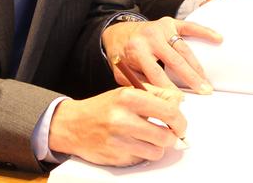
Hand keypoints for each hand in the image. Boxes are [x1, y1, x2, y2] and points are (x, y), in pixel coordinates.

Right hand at [48, 84, 185, 165]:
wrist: (73, 125)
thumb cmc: (102, 107)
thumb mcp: (126, 92)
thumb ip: (155, 95)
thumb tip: (178, 102)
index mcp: (128, 97)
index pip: (168, 111)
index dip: (180, 119)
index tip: (180, 123)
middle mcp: (123, 119)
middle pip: (166, 135)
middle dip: (172, 135)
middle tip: (169, 132)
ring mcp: (119, 141)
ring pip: (157, 151)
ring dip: (157, 146)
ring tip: (149, 137)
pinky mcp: (117, 157)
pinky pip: (142, 159)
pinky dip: (142, 153)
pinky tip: (133, 144)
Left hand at [102, 16, 220, 93]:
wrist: (116, 32)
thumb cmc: (121, 56)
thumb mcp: (123, 74)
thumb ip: (139, 85)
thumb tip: (162, 100)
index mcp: (137, 50)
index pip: (157, 73)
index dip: (170, 89)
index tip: (181, 101)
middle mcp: (150, 37)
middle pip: (175, 61)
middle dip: (191, 78)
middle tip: (205, 91)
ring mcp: (161, 28)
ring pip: (184, 49)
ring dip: (198, 66)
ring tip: (207, 82)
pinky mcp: (169, 23)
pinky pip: (190, 27)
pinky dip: (204, 32)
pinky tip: (217, 38)